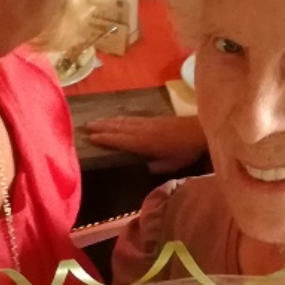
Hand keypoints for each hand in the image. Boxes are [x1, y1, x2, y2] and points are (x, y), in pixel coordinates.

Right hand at [86, 115, 206, 173]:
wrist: (200, 129)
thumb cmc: (186, 150)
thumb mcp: (172, 164)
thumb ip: (157, 165)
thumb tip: (146, 166)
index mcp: (145, 142)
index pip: (121, 140)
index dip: (106, 138)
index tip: (90, 137)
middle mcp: (143, 130)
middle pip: (119, 128)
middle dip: (102, 127)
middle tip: (85, 126)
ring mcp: (148, 123)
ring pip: (124, 121)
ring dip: (109, 121)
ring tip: (95, 121)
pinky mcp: (153, 119)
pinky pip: (132, 118)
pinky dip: (122, 118)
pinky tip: (117, 119)